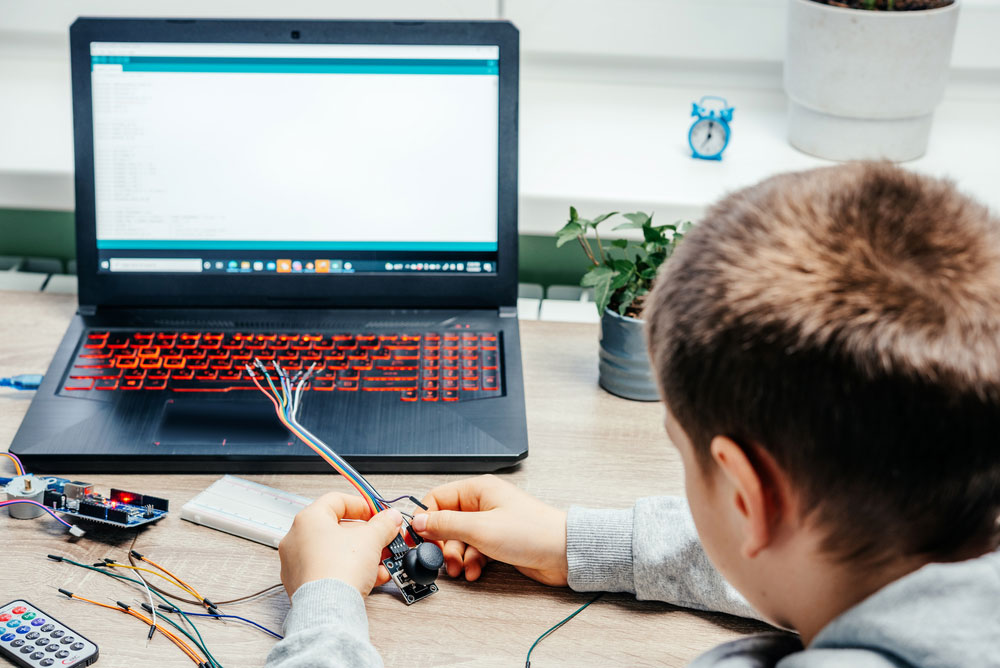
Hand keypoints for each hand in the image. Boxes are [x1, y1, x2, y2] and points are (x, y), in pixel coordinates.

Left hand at [278, 492, 402, 597]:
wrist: (329, 608)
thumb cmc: (338, 570)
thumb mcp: (371, 538)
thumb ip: (383, 523)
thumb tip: (390, 518)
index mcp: (308, 519)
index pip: (337, 500)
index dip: (362, 505)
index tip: (378, 514)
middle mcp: (297, 539)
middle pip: (338, 528)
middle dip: (366, 534)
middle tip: (383, 538)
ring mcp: (298, 563)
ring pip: (335, 552)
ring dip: (362, 554)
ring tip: (381, 560)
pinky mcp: (303, 585)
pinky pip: (330, 570)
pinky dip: (351, 570)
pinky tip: (372, 577)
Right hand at [411, 475, 567, 585]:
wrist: (564, 553)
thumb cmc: (532, 532)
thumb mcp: (480, 528)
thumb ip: (445, 524)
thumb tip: (418, 520)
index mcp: (477, 490)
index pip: (438, 498)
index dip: (425, 518)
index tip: (418, 538)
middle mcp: (483, 505)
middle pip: (447, 523)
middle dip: (443, 544)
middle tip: (443, 559)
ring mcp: (491, 524)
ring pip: (459, 540)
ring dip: (457, 557)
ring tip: (462, 569)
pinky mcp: (498, 542)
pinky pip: (474, 552)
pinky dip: (471, 563)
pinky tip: (475, 572)